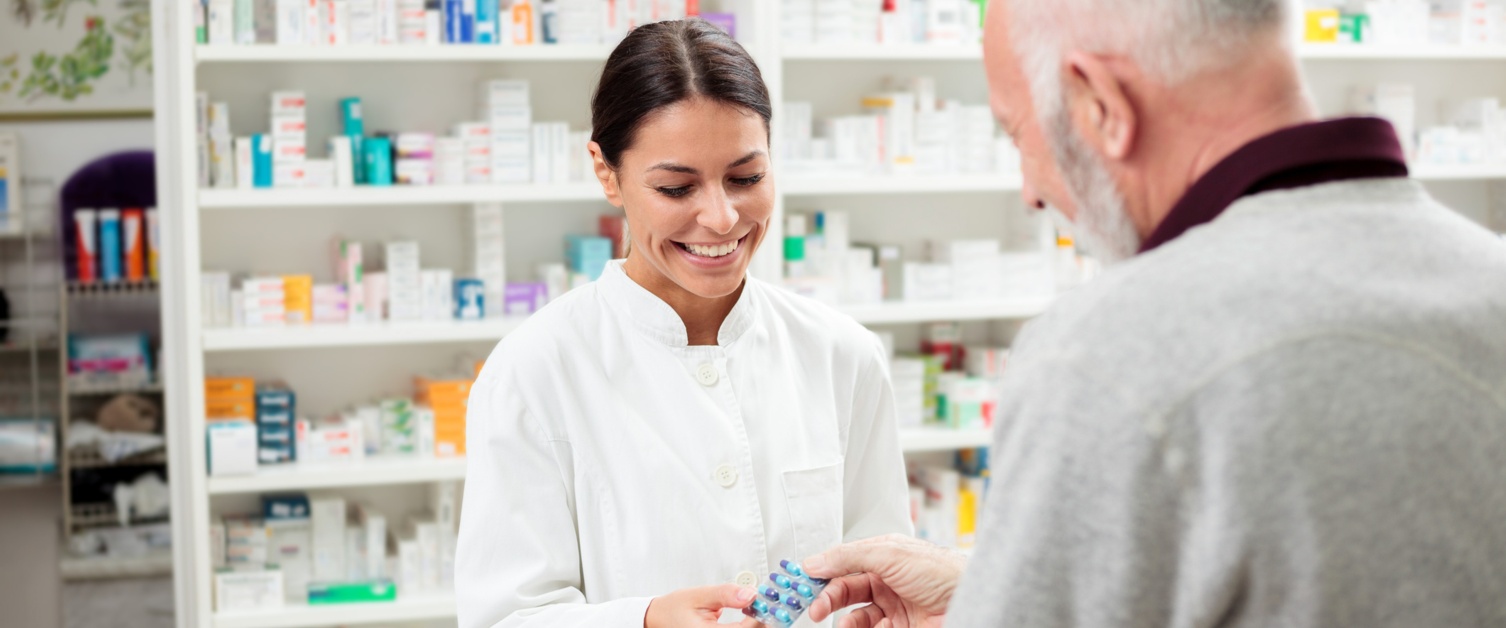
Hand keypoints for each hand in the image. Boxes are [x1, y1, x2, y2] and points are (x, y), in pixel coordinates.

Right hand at [644, 584, 762, 627]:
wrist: (657, 620)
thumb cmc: (674, 608)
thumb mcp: (698, 595)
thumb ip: (725, 594)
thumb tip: (750, 594)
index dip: (759, 617)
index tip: (763, 603)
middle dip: (759, 623)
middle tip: (762, 607)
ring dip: (753, 626)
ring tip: (753, 611)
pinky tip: (745, 620)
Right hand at [803, 534, 966, 627]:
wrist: (970, 601)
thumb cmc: (942, 571)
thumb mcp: (889, 553)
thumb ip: (849, 556)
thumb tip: (816, 561)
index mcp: (882, 558)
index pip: (842, 565)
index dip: (821, 574)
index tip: (802, 584)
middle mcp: (886, 582)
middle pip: (844, 592)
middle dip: (827, 601)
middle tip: (814, 610)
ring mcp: (893, 608)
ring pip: (855, 618)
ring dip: (847, 622)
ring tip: (848, 625)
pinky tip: (884, 627)